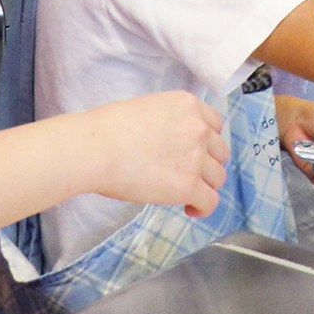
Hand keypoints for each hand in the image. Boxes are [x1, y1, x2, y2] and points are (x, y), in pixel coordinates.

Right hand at [85, 91, 228, 217]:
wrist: (94, 148)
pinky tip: (188, 208)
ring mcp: (197, 157)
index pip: (215, 125)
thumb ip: (170, 121)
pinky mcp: (188, 185)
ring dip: (204, 185)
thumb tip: (170, 140)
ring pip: (218, 177)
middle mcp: (199, 128)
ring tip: (186, 193)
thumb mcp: (148, 108)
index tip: (194, 153)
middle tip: (186, 174)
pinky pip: (210, 201)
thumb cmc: (107, 128)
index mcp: (189, 105)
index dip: (206, 142)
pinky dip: (202, 207)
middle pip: (219, 151)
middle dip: (206, 164)